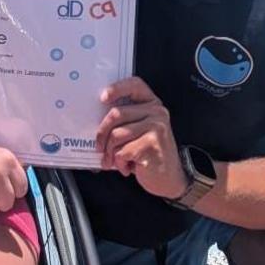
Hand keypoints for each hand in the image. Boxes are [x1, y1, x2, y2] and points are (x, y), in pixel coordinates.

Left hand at [95, 77, 186, 199]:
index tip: (103, 98)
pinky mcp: (152, 145)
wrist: (169, 178)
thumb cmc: (148, 154)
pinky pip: (122, 152)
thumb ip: (125, 121)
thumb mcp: (140, 131)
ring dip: (110, 153)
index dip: (117, 88)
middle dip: (101, 134)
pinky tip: (127, 168)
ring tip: (113, 161)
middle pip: (116, 114)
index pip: (135, 85)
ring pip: (116, 135)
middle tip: (99, 147)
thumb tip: (95, 121)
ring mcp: (156, 128)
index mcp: (152, 104)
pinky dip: (119, 163)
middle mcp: (157, 112)